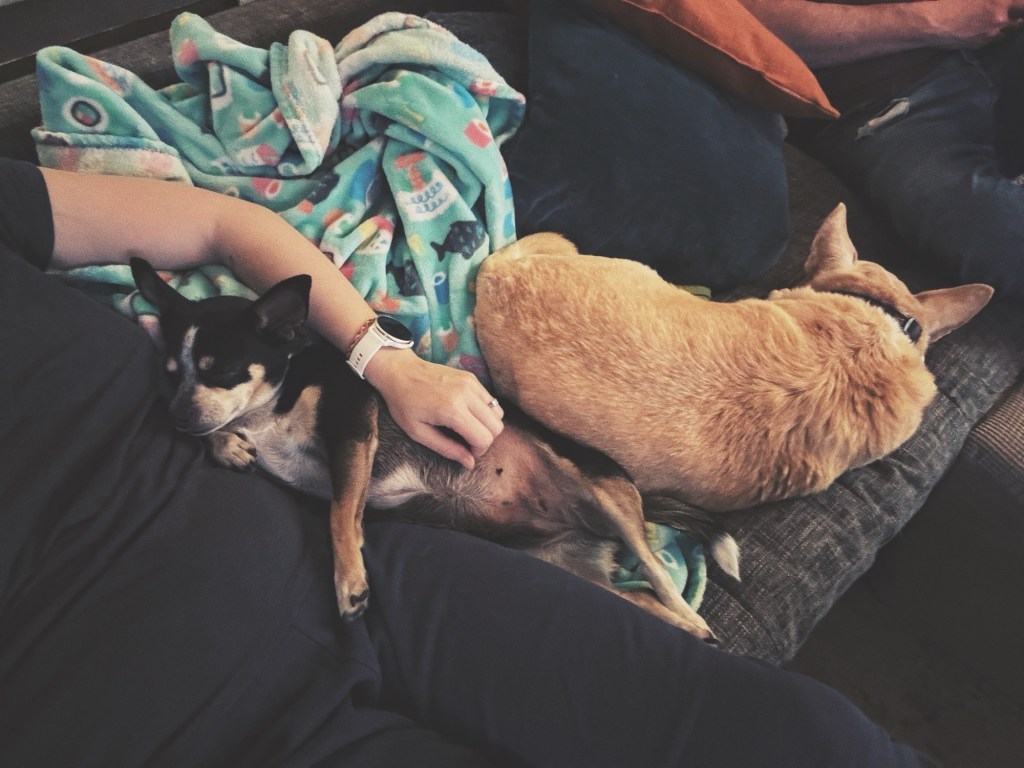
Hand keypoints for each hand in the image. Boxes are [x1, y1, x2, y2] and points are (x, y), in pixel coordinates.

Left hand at [364, 348, 503, 469]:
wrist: (399, 371)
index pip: (484, 438)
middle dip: (485, 439)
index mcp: (452, 410)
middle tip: (467, 441)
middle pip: (496, 426)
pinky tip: (466, 413)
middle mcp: (467, 394)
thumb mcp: (419, 433)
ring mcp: (471, 383)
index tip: (465, 451)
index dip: (478, 451)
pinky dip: (484, 411)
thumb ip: (447, 449)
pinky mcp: (471, 377)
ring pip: (498, 412)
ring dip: (487, 425)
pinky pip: (490, 400)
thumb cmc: (404, 403)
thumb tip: (469, 463)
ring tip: (468, 427)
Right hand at [926, 0, 1023, 48]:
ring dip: (1006, 27)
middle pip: (1019, 22)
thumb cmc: (950, 3)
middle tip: (1012, 14)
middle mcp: (1000, 20)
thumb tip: (998, 1)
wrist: (931, 23)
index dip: (1021, 7)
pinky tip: (982, 29)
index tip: (1018, 7)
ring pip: (1007, 32)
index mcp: (1001, 2)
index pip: (1023, 5)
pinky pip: (992, 40)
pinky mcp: (980, 45)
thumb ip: (992, 0)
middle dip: (1016, 18)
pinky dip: (992, 35)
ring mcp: (991, 35)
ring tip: (997, 22)